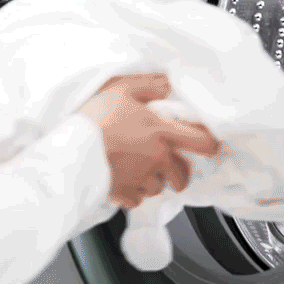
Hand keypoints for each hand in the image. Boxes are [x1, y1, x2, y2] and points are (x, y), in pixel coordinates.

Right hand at [78, 73, 219, 208]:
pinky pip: (137, 200)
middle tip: (171, 166)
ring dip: (154, 181)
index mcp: (161, 132)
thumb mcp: (122, 88)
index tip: (211, 146)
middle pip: (182, 175)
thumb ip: (150, 85)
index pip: (201, 141)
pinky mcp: (123, 193)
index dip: (211, 144)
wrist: (72, 148)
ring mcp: (141, 179)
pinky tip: (124, 181)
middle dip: (180, 173)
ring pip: (158, 188)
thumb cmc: (96, 117)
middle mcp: (156, 159)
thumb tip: (168, 84)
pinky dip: (133, 194)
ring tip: (139, 170)